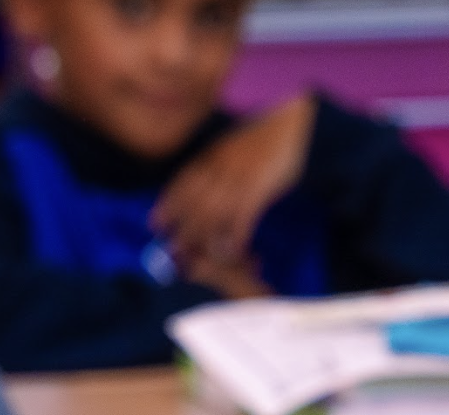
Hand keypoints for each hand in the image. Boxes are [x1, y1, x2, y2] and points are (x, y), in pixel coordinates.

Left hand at [151, 93, 315, 280]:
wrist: (293, 122)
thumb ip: (222, 163)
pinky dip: (236, 235)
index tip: (154, 223)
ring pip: (214, 212)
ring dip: (206, 237)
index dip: (168, 204)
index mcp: (214, 154)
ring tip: (200, 257)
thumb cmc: (269, 137)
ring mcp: (239, 176)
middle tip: (174, 251)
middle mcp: (220, 166)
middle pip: (194, 201)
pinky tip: (235, 250)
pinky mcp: (259, 186)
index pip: (184, 181)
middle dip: (183, 227)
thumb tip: (211, 182)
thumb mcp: (237, 146)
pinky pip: (242, 215)